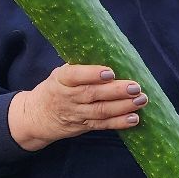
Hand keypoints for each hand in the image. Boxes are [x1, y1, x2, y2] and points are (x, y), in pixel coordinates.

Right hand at [8, 64, 146, 150]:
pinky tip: (134, 118)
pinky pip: (103, 125)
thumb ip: (79, 67)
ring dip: (123, 106)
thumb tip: (110, 52)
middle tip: (135, 87)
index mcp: (61, 80)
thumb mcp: (60, 74)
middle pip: (92, 94)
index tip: (109, 72)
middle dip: (116, 91)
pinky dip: (120, 122)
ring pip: (101, 111)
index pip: (75, 76)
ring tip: (141, 100)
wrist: (37, 117)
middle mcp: (68, 97)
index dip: (92, 74)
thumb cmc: (55, 89)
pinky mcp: (85, 126)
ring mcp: (77, 113)